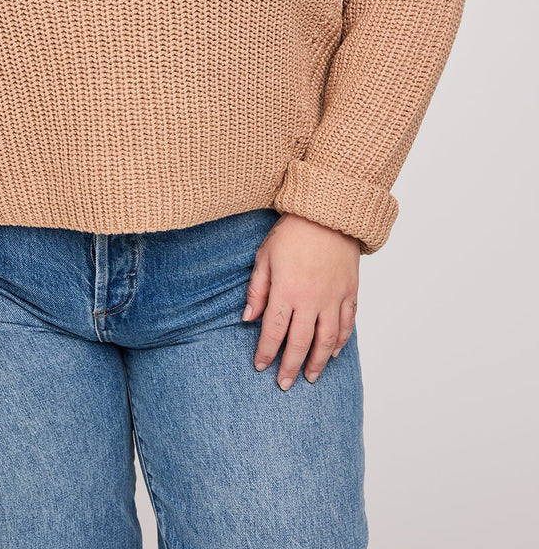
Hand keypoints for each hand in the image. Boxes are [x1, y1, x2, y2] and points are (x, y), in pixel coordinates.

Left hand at [242, 212, 359, 389]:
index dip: (267, 353)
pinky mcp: (350, 292)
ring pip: (327, 340)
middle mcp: (311, 300)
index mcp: (286, 291)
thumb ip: (257, 290)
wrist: (327, 213)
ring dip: (318, 362)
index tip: (261, 366)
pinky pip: (347, 324)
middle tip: (284, 384)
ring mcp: (333, 298)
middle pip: (300, 343)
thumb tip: (248, 318)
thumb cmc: (292, 232)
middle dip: (290, 366)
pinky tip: (334, 352)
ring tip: (311, 377)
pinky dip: (341, 341)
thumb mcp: (265, 256)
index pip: (274, 332)